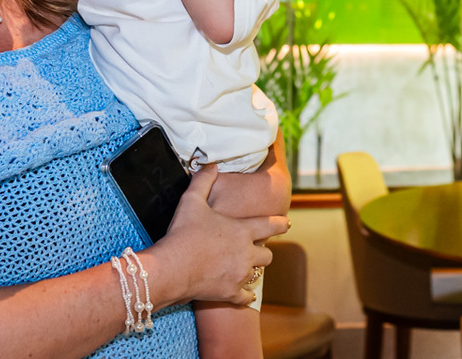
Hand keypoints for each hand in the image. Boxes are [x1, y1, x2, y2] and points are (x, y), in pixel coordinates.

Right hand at [149, 164, 288, 306]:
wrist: (173, 268)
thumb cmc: (183, 233)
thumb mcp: (191, 201)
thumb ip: (204, 180)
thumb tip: (211, 165)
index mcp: (242, 231)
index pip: (270, 225)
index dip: (281, 223)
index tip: (288, 223)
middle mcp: (246, 254)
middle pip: (267, 255)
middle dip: (264, 251)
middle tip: (259, 249)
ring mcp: (240, 275)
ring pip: (257, 274)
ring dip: (253, 270)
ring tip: (246, 268)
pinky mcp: (231, 293)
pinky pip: (246, 297)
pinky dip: (246, 295)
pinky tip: (245, 294)